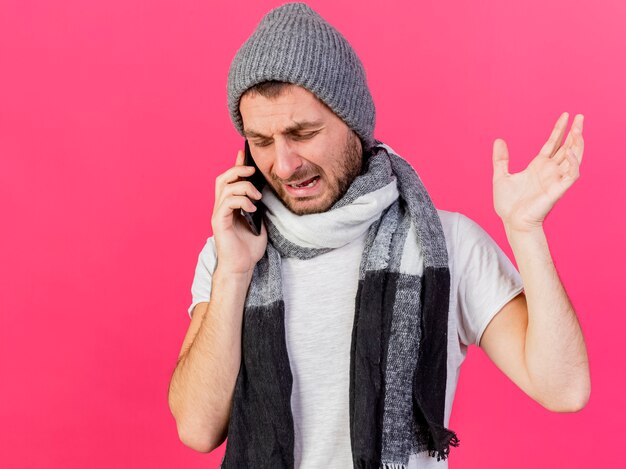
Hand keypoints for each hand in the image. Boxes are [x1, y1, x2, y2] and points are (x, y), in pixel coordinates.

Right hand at [211, 149, 267, 274]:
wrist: (242, 267)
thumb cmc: (249, 249)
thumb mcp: (259, 223)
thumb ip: (258, 207)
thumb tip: (264, 193)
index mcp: (230, 206)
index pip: (230, 181)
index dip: (236, 165)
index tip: (244, 153)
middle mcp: (221, 208)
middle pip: (223, 179)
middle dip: (237, 170)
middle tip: (252, 171)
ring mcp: (219, 214)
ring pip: (225, 188)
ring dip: (243, 187)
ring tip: (257, 198)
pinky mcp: (219, 222)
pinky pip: (227, 202)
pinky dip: (241, 200)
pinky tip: (252, 208)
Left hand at [492, 112, 584, 231]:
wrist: (511, 222)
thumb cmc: (508, 204)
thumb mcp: (500, 176)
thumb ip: (501, 159)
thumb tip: (498, 140)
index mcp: (538, 166)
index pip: (553, 144)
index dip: (559, 130)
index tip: (566, 115)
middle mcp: (549, 171)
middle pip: (567, 147)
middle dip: (575, 132)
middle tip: (580, 116)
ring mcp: (555, 179)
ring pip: (573, 158)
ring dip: (578, 144)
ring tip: (579, 130)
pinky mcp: (558, 189)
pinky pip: (572, 174)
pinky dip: (573, 163)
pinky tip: (569, 152)